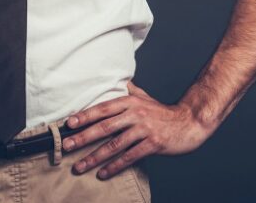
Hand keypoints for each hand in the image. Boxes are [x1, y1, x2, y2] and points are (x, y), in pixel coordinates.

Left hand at [62, 81, 217, 179]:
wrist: (190, 122)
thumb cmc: (163, 112)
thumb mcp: (144, 97)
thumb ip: (128, 91)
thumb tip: (115, 82)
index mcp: (130, 102)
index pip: (102, 108)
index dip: (85, 115)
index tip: (69, 123)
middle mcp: (135, 114)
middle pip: (104, 127)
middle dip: (82, 137)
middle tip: (66, 146)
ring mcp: (144, 129)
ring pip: (114, 145)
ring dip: (94, 157)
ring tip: (79, 166)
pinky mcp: (153, 144)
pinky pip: (130, 157)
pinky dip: (114, 166)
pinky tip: (103, 173)